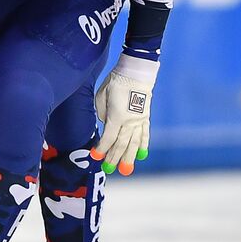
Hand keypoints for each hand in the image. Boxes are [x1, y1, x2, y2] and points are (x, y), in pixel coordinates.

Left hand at [92, 55, 156, 174]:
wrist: (136, 71)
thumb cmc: (116, 81)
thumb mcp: (102, 95)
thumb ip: (102, 113)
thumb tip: (106, 123)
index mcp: (117, 116)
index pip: (108, 138)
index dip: (101, 149)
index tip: (95, 157)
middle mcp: (130, 121)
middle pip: (121, 144)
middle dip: (114, 158)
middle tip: (110, 170)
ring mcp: (139, 120)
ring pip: (134, 143)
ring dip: (130, 157)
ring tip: (127, 169)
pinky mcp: (145, 117)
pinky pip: (145, 134)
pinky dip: (143, 146)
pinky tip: (142, 155)